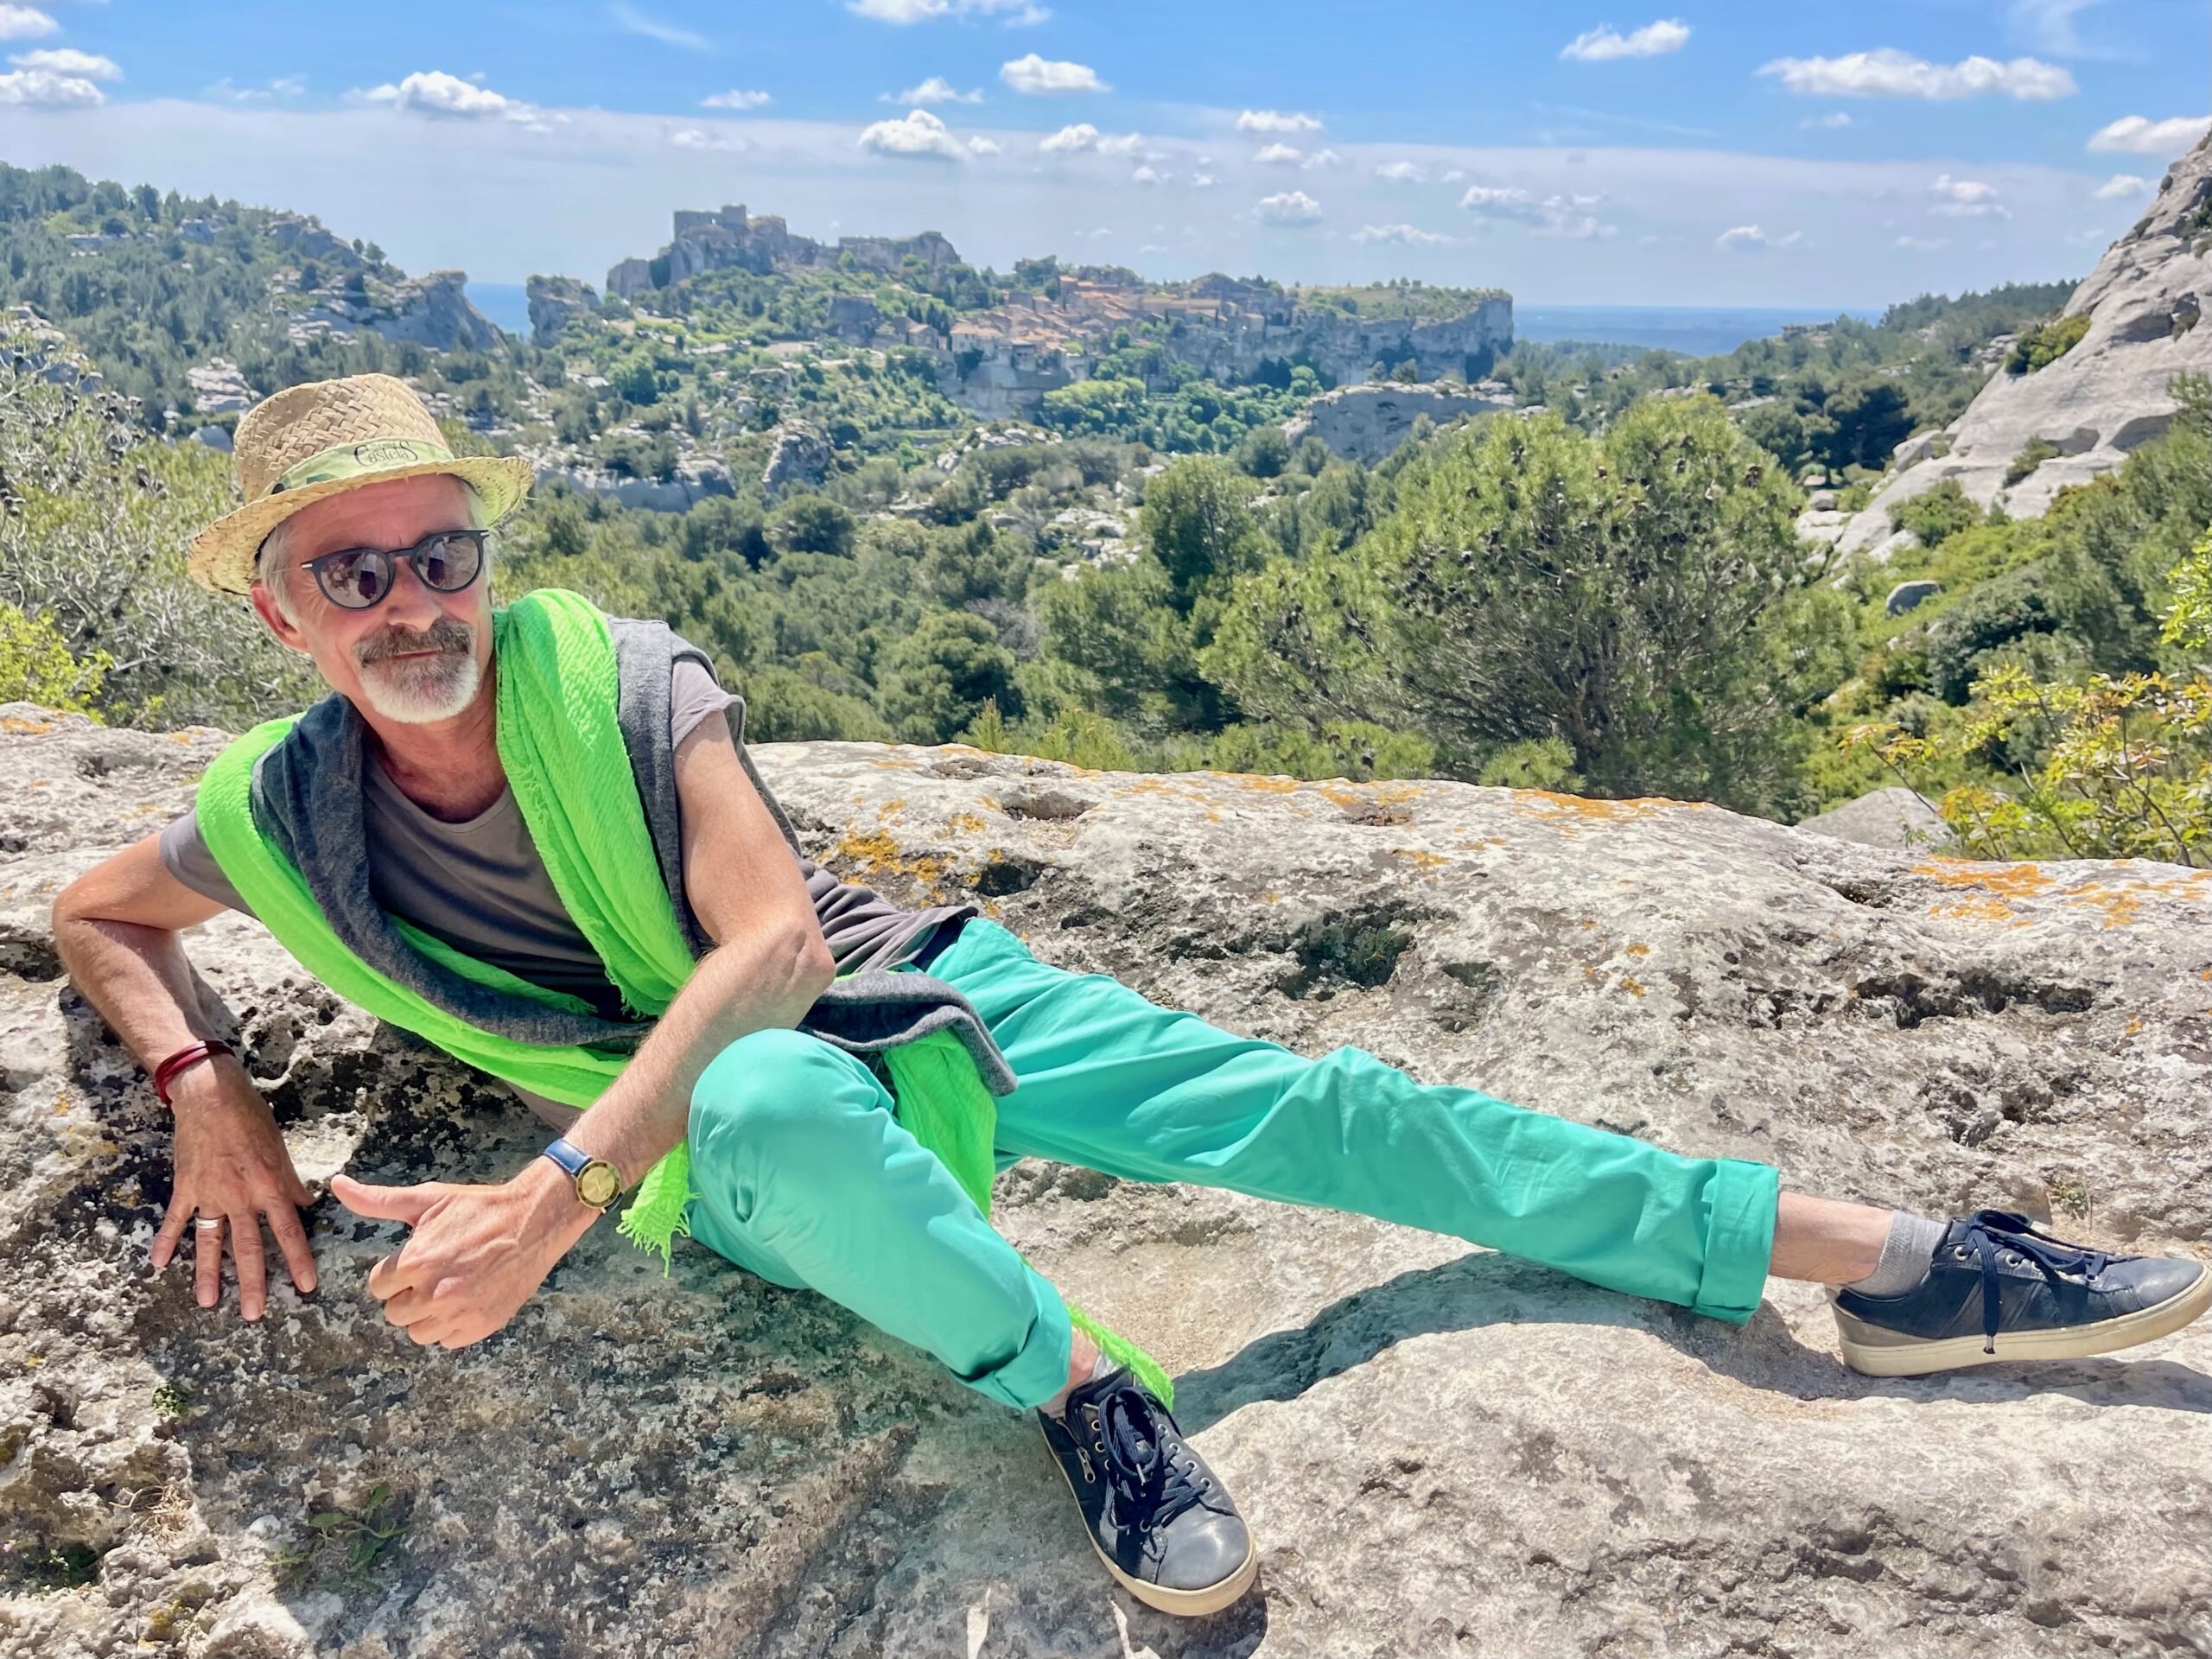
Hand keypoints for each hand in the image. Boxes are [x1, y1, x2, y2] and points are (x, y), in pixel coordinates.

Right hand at [153, 1060, 317, 1320]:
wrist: (211, 1096)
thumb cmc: (252, 1119)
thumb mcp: (280, 1149)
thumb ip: (290, 1182)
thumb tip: (305, 1207)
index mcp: (270, 1186)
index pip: (288, 1231)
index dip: (298, 1260)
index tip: (306, 1287)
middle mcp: (241, 1196)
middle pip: (248, 1248)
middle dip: (252, 1284)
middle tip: (253, 1315)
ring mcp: (211, 1194)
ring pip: (210, 1242)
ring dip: (208, 1275)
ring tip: (208, 1303)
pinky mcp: (186, 1188)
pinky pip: (176, 1220)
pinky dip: (166, 1242)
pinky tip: (157, 1265)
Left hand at [332, 1162, 594, 1350]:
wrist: (534, 1221)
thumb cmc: (478, 1208)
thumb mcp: (428, 1199)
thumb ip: (378, 1200)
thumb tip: (337, 1185)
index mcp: (416, 1261)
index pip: (378, 1286)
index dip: (395, 1272)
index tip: (416, 1260)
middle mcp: (434, 1293)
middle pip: (395, 1313)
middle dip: (408, 1294)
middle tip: (434, 1273)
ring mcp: (459, 1313)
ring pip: (418, 1332)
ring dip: (427, 1314)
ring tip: (449, 1287)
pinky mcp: (481, 1325)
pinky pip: (447, 1340)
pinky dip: (453, 1325)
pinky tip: (466, 1299)